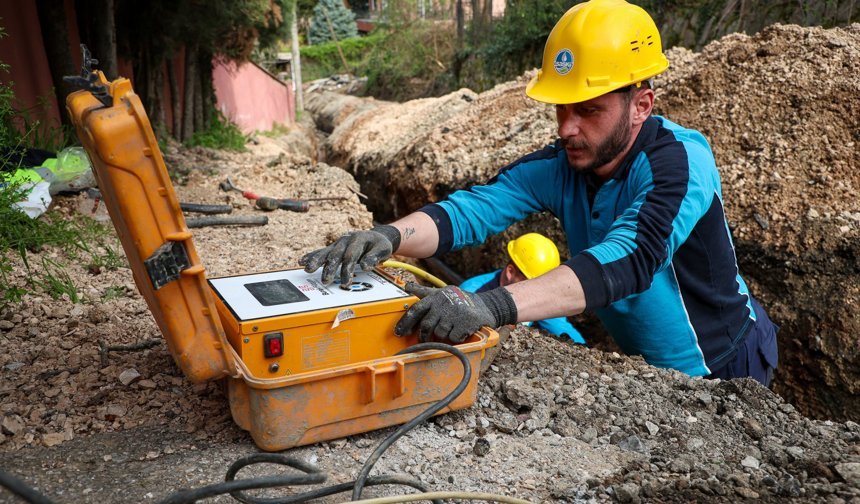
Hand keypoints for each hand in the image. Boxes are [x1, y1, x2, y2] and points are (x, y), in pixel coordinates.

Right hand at [299, 225, 400, 284]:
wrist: (375, 236)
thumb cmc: (379, 245)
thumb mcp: (383, 249)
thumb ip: (374, 257)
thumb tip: (365, 266)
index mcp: (359, 239)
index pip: (351, 256)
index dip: (348, 269)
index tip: (346, 282)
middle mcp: (346, 240)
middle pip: (336, 254)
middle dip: (330, 268)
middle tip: (326, 280)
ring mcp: (338, 243)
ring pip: (326, 252)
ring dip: (316, 261)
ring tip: (308, 269)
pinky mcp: (334, 247)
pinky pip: (321, 251)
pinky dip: (312, 256)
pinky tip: (302, 261)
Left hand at [395, 282, 517, 342]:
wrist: (486, 305)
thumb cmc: (460, 300)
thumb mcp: (442, 292)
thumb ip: (425, 292)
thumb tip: (407, 286)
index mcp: (436, 297)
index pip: (416, 309)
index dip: (405, 322)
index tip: (398, 333)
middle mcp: (443, 304)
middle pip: (426, 326)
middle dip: (424, 335)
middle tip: (425, 339)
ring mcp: (455, 313)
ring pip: (439, 333)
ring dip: (444, 335)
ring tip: (451, 328)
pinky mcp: (466, 322)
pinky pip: (453, 338)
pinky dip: (456, 338)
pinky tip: (462, 330)